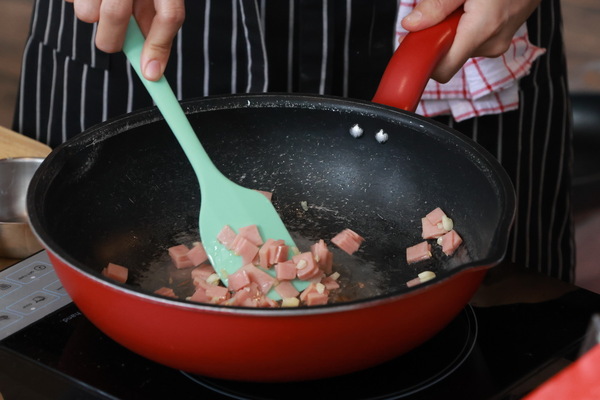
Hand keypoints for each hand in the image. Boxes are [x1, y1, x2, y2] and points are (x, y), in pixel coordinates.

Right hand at [65, 0, 184, 80]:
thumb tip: (151, 65)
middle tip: (113, 42)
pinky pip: (69, 1)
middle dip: (113, 39)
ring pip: (87, 13)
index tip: (151, 74)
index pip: (169, 14)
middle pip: (117, 16)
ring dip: (91, 16)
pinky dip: (77, 1)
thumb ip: (155, 24)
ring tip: (98, 2)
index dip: (160, 46)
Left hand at [401, 0, 540, 82]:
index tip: (416, 47)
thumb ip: (437, 5)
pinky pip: (474, 41)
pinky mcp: (501, 39)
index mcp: (481, 31)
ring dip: (454, 30)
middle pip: (449, 57)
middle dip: (439, 37)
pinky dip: (467, 28)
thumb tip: (411, 25)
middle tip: (443, 12)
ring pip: (460, 48)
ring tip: (465, 5)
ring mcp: (498, 44)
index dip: (426, 62)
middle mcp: (491, 44)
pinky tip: (475, 8)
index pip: (443, 71)